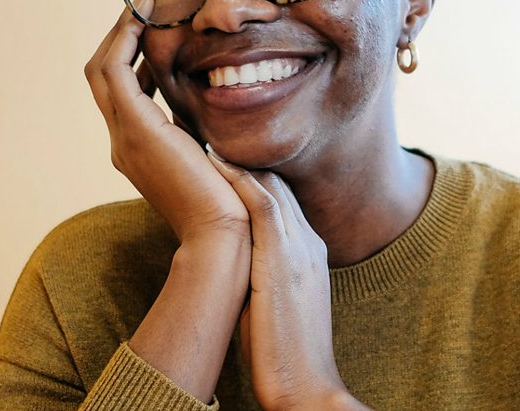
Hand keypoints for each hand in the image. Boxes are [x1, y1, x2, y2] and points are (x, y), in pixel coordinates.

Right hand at [85, 0, 247, 242]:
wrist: (222, 234)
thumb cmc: (229, 204)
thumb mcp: (213, 158)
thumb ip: (205, 133)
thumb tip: (222, 108)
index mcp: (138, 150)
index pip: (122, 90)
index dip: (133, 54)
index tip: (156, 24)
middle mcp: (122, 142)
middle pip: (103, 74)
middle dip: (122, 34)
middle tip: (145, 0)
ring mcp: (123, 136)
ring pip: (104, 67)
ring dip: (122, 28)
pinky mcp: (134, 129)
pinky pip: (116, 69)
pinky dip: (126, 38)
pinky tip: (148, 15)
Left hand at [207, 151, 369, 410]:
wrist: (308, 386)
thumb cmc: (286, 356)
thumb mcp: (277, 305)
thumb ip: (264, 278)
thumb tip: (236, 269)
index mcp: (311, 253)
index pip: (284, 200)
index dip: (255, 176)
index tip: (226, 159)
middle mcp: (309, 242)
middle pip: (281, 183)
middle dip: (248, 159)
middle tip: (211, 134)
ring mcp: (300, 247)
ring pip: (272, 184)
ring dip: (239, 159)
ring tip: (208, 135)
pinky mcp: (284, 258)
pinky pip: (263, 204)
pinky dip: (240, 178)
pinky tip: (215, 160)